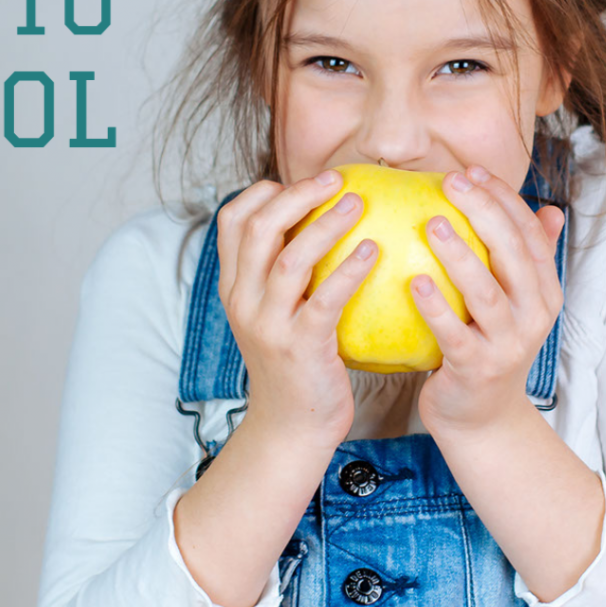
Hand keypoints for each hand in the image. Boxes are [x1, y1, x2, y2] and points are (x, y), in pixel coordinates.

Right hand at [216, 171, 379, 448]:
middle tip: (337, 179)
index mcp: (234, 286)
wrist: (290, 427)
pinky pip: (325, 299)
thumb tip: (322, 221)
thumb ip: (283, 273)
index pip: (231, 220)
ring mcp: (267, 324)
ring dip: (325, 225)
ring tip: (358, 203)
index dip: (262, 192)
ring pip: (289, 259)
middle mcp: (242, 300)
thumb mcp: (273, 313)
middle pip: (258, 228)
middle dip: (298, 195)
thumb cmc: (294, 362)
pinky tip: (373, 251)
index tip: (300, 182)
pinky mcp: (299, 347)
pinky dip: (349, 269)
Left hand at [414, 164, 566, 435]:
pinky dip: (436, 307)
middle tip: (451, 182)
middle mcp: (534, 315)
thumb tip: (550, 209)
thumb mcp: (514, 304)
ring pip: (487, 292)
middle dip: (485, 212)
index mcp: (543, 292)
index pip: (530, 234)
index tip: (471, 170)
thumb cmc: (487, 347)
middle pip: (514, 254)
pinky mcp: (477, 368)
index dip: (504, 198)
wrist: (482, 419)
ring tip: (433, 224)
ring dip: (460, 255)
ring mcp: (508, 344)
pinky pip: (454, 333)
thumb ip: (527, 260)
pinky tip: (413, 282)